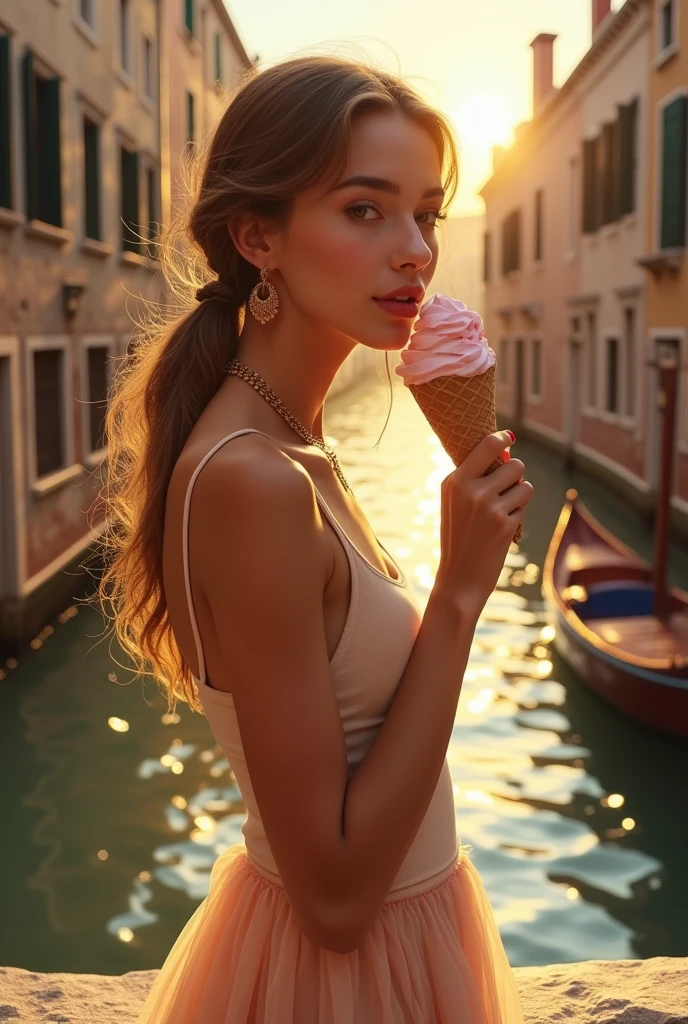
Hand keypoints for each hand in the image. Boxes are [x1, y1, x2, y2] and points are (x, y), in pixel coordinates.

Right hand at [432, 430, 533, 615]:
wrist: (459, 577)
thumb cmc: (459, 535)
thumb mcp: (455, 502)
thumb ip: (474, 475)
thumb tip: (507, 450)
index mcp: (454, 481)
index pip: (486, 445)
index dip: (502, 438)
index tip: (509, 437)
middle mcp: (471, 490)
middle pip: (514, 464)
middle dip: (516, 475)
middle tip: (504, 489)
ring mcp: (489, 507)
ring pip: (524, 485)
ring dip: (519, 495)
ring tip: (503, 510)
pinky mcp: (505, 524)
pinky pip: (524, 505)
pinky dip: (517, 514)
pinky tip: (501, 528)